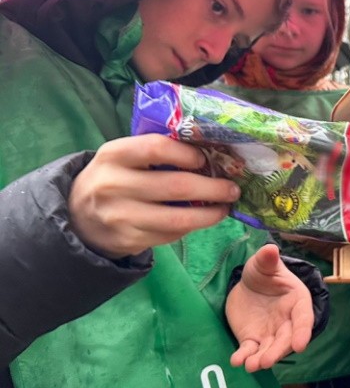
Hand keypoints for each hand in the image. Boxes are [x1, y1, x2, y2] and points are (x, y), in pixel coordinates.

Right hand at [68, 134, 240, 258]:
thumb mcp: (124, 157)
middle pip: (176, 186)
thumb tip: (211, 152)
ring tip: (225, 208)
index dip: (188, 153)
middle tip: (233, 188)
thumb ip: (156, 152)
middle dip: (213, 188)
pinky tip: (202, 220)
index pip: (157, 148)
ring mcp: (120, 216)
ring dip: (210, 215)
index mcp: (114, 154)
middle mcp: (114, 184)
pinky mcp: (128, 240)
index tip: (207, 159)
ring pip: (178, 219)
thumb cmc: (115, 177)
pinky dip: (191, 227)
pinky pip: (170, 235)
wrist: (78, 216)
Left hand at [226, 244, 313, 371]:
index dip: (303, 332)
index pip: (303, 319)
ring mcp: (270, 332)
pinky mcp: (252, 339)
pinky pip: (249, 350)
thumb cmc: (263, 272)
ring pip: (269, 348)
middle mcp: (287, 321)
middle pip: (286, 339)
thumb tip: (271, 249)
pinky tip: (236, 360)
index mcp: (297, 302)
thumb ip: (268, 259)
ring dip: (261, 358)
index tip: (300, 345)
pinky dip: (244, 356)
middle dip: (277, 351)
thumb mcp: (264, 263)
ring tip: (251, 366)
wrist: (248, 284)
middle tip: (265, 361)